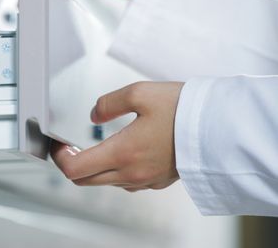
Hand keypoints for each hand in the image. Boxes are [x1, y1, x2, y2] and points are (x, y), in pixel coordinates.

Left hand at [51, 82, 183, 191]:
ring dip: (93, 168)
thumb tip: (95, 115)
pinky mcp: (159, 181)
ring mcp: (146, 181)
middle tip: (69, 146)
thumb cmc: (184, 110)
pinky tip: (121, 153)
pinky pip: (127, 183)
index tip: (58, 144)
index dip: (59, 157)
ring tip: (94, 147)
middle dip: (72, 163)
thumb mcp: (139, 93)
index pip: (75, 169)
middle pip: (85, 180)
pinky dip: (115, 171)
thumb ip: (108, 104)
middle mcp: (132, 173)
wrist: (220, 128)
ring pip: (106, 182)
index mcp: (122, 153)